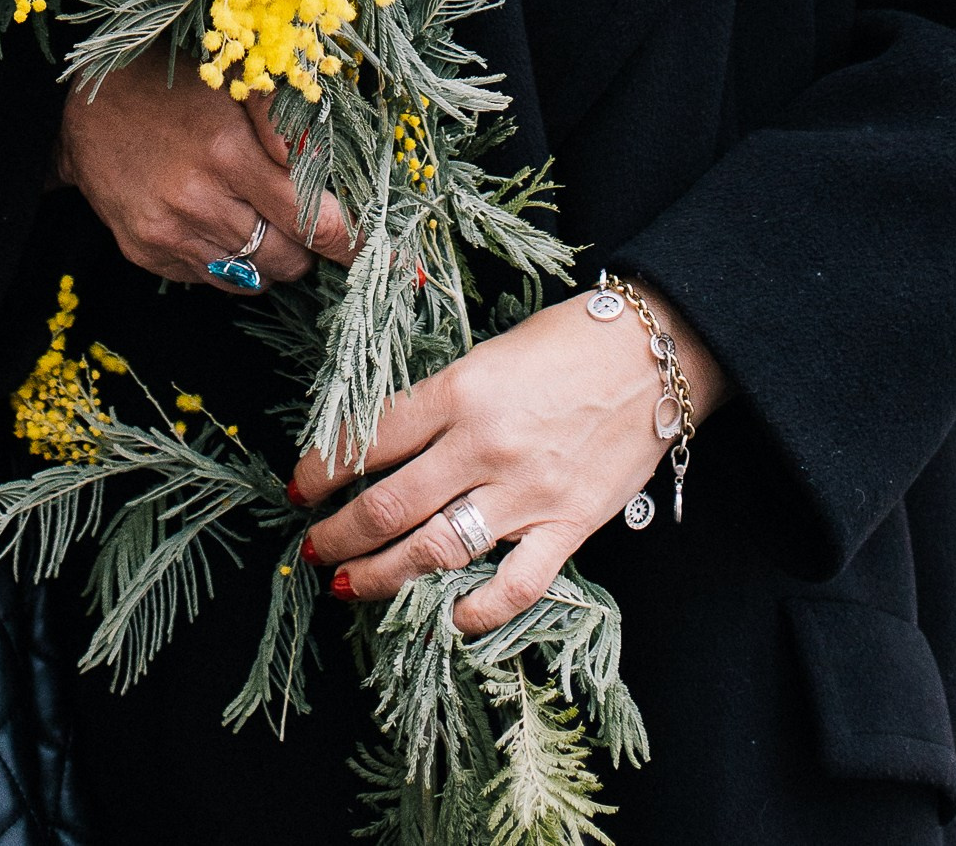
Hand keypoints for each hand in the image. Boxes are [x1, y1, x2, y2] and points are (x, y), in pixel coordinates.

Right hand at [55, 44, 355, 289]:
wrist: (81, 103)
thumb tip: (321, 156)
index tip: (375, 246)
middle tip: (305, 218)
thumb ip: (281, 117)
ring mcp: (168, 233)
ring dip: (270, 256)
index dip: (348, 239)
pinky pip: (210, 280)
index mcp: (226, 151)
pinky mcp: (145, 252)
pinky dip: (229, 263)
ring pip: (251, 278)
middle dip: (308, 246)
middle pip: (286, 258)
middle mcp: (197, 201)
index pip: (308, 217)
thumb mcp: (230, 81)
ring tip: (261, 219)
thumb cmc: (168, 82)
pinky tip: (219, 223)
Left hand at [289, 290, 728, 631]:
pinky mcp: (567, 526)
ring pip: (435, 549)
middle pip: (390, 503)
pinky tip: (448, 617)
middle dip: (340, 531)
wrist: (654, 352)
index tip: (301, 484)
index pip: (372, 438)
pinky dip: (478, 609)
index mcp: (461, 390)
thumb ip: (444, 398)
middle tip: (312, 547)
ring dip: (383, 574)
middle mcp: (484, 446)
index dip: (326, 466)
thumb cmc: (570, 339)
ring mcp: (525, 493)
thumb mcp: (491, 350)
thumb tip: (390, 438)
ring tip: (349, 584)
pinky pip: (515, 584)